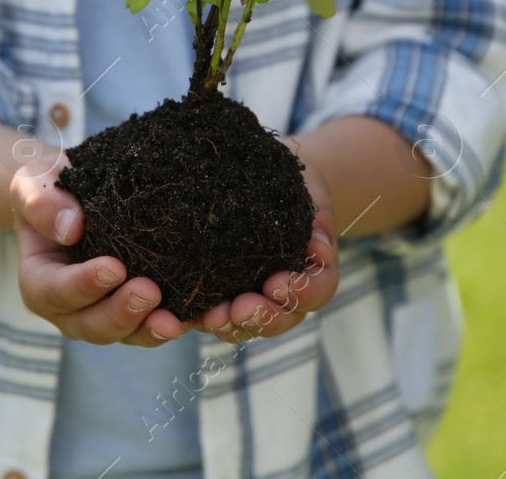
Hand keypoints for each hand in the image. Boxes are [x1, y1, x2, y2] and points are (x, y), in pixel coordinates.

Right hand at [10, 153, 194, 346]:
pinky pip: (154, 326)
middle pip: (90, 325)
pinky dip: (177, 324)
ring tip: (175, 321)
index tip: (113, 268)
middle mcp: (69, 309)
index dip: (82, 285)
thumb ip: (42, 203)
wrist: (77, 196)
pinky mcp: (137, 313)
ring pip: (125, 335)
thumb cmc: (51, 188)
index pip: (55, 291)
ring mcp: (103, 315)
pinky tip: (200, 316)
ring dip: (149, 330)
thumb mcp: (36, 184)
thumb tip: (70, 228)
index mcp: (39, 280)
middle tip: (148, 292)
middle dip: (120, 313)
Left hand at [199, 142, 338, 343]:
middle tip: (242, 308)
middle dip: (263, 318)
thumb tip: (320, 249)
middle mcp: (286, 293)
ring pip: (246, 325)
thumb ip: (318, 217)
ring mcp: (253, 298)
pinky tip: (185, 315)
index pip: (317, 290)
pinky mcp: (220, 295)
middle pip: (282, 319)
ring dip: (231, 325)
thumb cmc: (290, 185)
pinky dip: (200, 318)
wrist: (259, 180)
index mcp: (314, 269)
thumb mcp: (309, 189)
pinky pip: (212, 316)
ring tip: (213, 316)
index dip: (301, 292)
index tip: (277, 283)